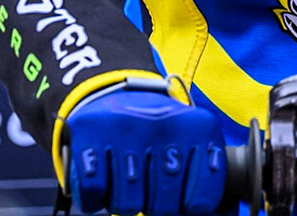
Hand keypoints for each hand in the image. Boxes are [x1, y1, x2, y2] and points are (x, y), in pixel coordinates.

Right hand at [65, 89, 226, 215]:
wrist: (118, 92)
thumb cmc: (161, 133)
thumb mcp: (194, 144)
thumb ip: (207, 180)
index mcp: (199, 130)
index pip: (201, 201)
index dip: (190, 210)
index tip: (184, 203)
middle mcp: (164, 125)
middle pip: (164, 207)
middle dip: (157, 207)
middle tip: (152, 190)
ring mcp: (125, 128)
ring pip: (127, 205)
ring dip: (126, 203)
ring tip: (129, 182)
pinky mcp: (89, 132)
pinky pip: (93, 193)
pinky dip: (94, 199)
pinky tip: (104, 181)